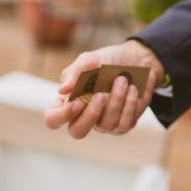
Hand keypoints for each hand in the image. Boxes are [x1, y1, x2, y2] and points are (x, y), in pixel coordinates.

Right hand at [44, 40, 164, 137]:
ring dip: (116, 100)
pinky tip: (133, 89)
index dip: (62, 115)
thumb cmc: (108, 60)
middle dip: (90, 115)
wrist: (137, 59)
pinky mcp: (124, 123)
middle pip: (77, 132)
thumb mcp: (90, 59)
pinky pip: (125, 123)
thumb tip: (62, 90)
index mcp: (69, 101)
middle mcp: (84, 116)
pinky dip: (130, 104)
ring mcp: (104, 123)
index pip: (53, 119)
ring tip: (123, 80)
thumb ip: (75, 72)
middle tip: (101, 95)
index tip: (78, 101)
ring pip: (106, 125)